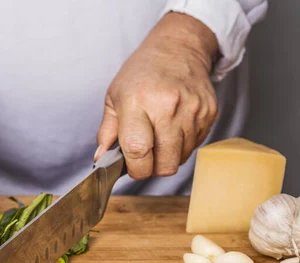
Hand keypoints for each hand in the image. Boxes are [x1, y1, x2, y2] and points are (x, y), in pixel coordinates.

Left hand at [95, 12, 218, 178]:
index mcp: (138, 102)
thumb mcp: (114, 98)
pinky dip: (182, 145)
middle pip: (164, 164)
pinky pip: (194, 146)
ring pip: (180, 158)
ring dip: (167, 155)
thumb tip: (100, 159)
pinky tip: (174, 127)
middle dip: (152, 167)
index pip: (138, 150)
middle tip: (144, 154)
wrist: (178, 48)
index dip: (135, 168)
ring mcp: (192, 111)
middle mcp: (167, 107)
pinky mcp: (209, 113)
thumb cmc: (141, 73)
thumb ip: (107, 132)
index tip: (131, 166)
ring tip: (158, 135)